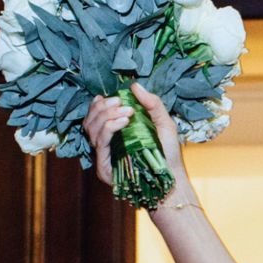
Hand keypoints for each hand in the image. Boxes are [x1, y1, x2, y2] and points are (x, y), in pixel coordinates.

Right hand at [82, 84, 193, 205]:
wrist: (172, 178)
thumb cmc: (168, 153)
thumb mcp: (164, 123)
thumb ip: (152, 103)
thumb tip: (134, 85)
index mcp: (115, 134)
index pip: (96, 116)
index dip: (99, 104)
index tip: (115, 97)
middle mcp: (107, 145)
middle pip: (90, 121)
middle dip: (103, 108)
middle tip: (121, 103)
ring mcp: (104, 156)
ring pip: (92, 130)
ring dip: (107, 115)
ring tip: (127, 112)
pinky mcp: (104, 167)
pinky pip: (100, 143)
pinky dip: (109, 128)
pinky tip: (123, 122)